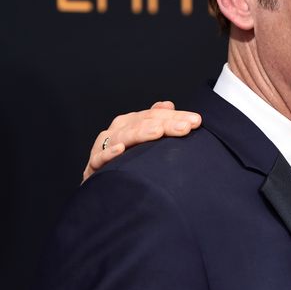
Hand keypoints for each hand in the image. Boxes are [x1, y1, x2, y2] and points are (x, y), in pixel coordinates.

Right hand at [82, 101, 201, 181]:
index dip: (176, 117)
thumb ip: (157, 121)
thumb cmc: (128, 160)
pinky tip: (120, 150)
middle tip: (186, 127)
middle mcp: (118, 131)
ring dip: (140, 133)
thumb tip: (167, 104)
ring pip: (123, 136)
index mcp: (131, 123)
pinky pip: (99, 158)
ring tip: (158, 132)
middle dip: (166, 124)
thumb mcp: (146, 140)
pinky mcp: (94, 165)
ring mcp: (104, 146)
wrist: (107, 185)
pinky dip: (108, 153)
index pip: (155, 115)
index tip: (196, 121)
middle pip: (142, 123)